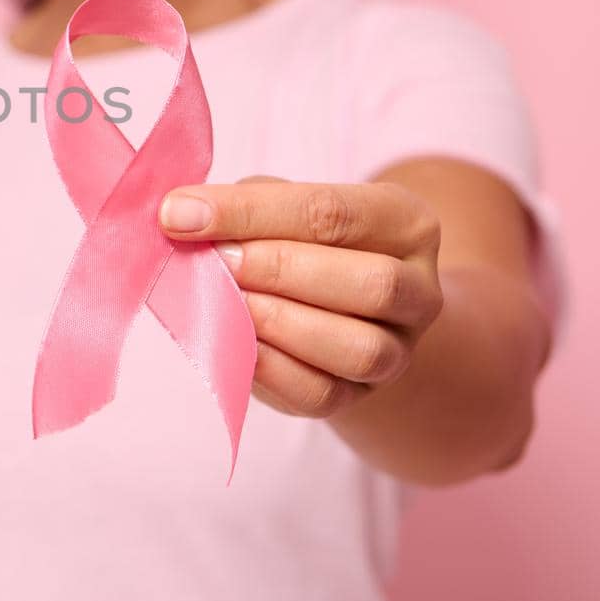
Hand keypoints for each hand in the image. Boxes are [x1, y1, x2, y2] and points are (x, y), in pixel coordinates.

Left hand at [158, 175, 443, 418]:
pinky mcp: (361, 396)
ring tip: (226, 303)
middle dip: (280, 270)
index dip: (249, 212)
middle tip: (217, 262)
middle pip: (369, 283)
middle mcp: (420, 288)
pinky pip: (323, 394)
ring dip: (281, 324)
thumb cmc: (299, 240)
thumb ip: (244, 205)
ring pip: (359, 348)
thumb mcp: (281, 204)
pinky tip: (233, 343)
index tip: (179, 213)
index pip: (332, 212)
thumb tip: (182, 215)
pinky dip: (271, 370)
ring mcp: (399, 350)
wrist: (334, 306)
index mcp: (405, 221)